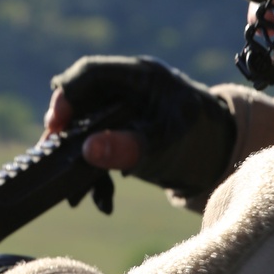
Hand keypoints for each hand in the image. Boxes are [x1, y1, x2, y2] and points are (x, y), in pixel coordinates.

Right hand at [44, 55, 235, 203]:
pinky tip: (103, 200)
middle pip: (81, 102)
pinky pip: (97, 147)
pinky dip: (96, 173)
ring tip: (77, 195)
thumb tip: (86, 150)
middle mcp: (127, 88)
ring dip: (78, 161)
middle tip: (52, 160)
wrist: (221, 157)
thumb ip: (128, 147)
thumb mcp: (165, 145)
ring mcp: (123, 110)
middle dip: (67, 135)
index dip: (67, 95)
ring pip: (85, 128)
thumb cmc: (200, 139)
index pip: (91, 73)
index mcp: (140, 76)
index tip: (54, 126)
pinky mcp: (121, 132)